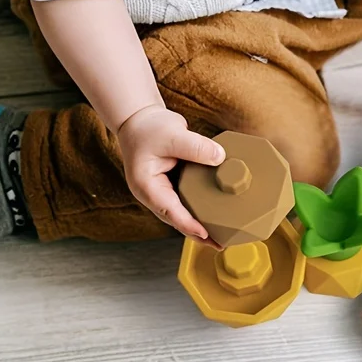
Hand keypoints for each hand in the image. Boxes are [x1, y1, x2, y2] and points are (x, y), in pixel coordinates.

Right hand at [118, 105, 225, 243]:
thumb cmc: (148, 128)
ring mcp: (163, 190)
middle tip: (220, 243)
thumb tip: (221, 157)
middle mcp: (154, 193)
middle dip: (198, 232)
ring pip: (183, 211)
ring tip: (222, 234)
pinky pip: (188, 199)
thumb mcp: (172, 134)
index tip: (206, 234)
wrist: (139, 118)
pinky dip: (201, 206)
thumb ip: (195, 146)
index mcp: (147, 186)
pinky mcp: (173, 183)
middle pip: (177, 218)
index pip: (169, 210)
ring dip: (200, 222)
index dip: (188, 224)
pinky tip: (217, 210)